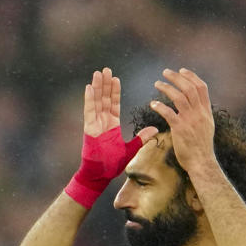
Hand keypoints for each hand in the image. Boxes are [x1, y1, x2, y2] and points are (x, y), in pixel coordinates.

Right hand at [66, 68, 157, 207]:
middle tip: (106, 69)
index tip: (116, 78)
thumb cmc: (111, 165)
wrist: (99, 176)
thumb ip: (141, 138)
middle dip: (105, 84)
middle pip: (103, 99)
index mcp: (110, 125)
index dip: (114, 91)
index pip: (113, 104)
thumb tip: (155, 129)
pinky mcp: (89, 129)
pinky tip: (89, 87)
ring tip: (99, 72)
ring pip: (96, 102)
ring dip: (97, 87)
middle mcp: (101, 122)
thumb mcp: (131, 149)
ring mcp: (94, 124)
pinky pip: (89, 111)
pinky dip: (89, 99)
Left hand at [150, 68, 217, 171]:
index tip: (182, 70)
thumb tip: (197, 105)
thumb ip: (201, 114)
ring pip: (179, 97)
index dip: (191, 76)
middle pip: (189, 88)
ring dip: (167, 88)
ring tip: (157, 84)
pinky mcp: (180, 129)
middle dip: (177, 78)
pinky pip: (169, 113)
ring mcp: (190, 120)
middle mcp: (200, 113)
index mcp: (206, 111)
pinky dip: (160, 106)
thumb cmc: (201, 147)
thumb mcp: (207, 127)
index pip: (201, 88)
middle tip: (165, 72)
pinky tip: (153, 103)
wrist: (201, 162)